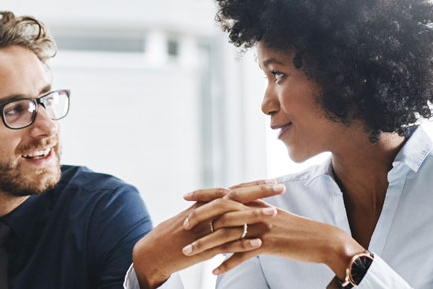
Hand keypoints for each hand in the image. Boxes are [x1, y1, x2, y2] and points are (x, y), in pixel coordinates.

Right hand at [131, 180, 284, 288]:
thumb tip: (223, 204)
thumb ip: (206, 211)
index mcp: (203, 205)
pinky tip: (258, 243)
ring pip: (233, 220)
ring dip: (254, 216)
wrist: (152, 253)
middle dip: (259, 191)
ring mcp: (204, 230)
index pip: (232, 190)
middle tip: (281, 186)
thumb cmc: (170, 236)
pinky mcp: (203, 248)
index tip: (272, 180)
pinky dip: (242, 243)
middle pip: (235, 198)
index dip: (252, 185)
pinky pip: (225, 245)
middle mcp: (204, 213)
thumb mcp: (189, 218)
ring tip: (275, 214)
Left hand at [183, 199, 365, 276]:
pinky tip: (214, 271)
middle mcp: (257, 211)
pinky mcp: (268, 244)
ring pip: (227, 235)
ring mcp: (262, 227)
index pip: (226, 194)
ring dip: (206, 245)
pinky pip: (242, 255)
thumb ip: (255, 211)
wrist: (323, 240)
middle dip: (200, 218)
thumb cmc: (297, 230)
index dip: (205, 194)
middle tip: (183, 225)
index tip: (186, 196)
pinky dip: (227, 264)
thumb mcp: (274, 216)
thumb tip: (236, 212)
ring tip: (189, 253)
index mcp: (257, 202)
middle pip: (222, 212)